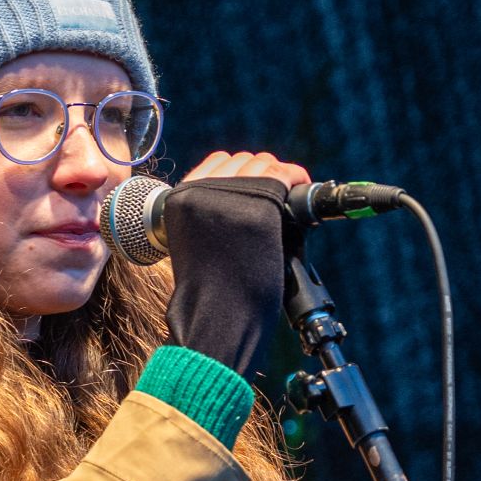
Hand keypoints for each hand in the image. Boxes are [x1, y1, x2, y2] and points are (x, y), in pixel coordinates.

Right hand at [161, 151, 311, 384]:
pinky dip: (297, 176)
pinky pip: (283, 174)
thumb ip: (211, 214)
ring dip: (279, 173)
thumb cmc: (209, 294)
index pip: (216, 163)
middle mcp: (200, 191)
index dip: (240, 170)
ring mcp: (229, 197)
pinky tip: (301, 185)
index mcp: (179, 200)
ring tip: (290, 189)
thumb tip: (247, 188)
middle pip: (242, 160)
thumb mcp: (197, 243)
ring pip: (262, 163)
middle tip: (279, 191)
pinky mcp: (257, 206)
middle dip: (262, 171)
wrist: (215, 319)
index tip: (257, 180)